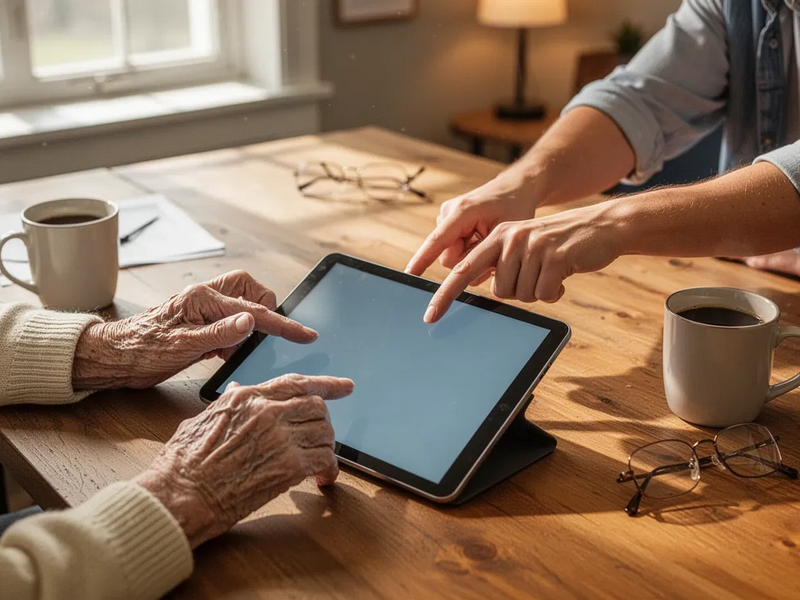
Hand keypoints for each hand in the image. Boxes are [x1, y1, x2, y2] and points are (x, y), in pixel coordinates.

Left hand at [73, 270, 316, 388]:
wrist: (114, 358)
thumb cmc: (141, 350)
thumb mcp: (183, 346)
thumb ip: (220, 333)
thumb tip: (251, 322)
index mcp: (202, 298)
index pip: (253, 311)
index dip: (283, 324)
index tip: (306, 334)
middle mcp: (205, 296)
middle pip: (253, 292)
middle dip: (265, 311)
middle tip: (262, 338)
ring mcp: (204, 308)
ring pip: (243, 304)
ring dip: (250, 324)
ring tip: (238, 350)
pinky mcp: (201, 321)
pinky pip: (231, 320)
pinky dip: (237, 335)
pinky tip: (228, 353)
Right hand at [134, 374, 353, 547]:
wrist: (180, 496)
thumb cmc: (183, 464)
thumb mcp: (201, 421)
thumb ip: (227, 403)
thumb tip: (239, 389)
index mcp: (247, 398)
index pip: (295, 383)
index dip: (325, 384)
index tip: (344, 386)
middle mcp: (268, 411)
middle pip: (316, 406)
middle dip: (324, 421)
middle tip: (323, 436)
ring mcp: (281, 437)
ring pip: (325, 431)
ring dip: (325, 447)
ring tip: (317, 461)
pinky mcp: (289, 465)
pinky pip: (325, 459)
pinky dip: (329, 470)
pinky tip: (321, 479)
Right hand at [405, 173, 537, 276]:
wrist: (514, 188)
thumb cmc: (514, 207)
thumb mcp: (505, 233)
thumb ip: (484, 255)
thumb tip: (465, 276)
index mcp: (462, 212)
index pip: (438, 241)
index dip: (422, 259)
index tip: (409, 274)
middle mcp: (448, 213)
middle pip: (447, 257)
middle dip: (467, 260)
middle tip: (489, 248)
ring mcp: (446, 217)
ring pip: (451, 255)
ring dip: (469, 255)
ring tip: (486, 239)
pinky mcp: (448, 223)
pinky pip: (453, 249)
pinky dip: (468, 249)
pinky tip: (480, 237)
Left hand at [420, 202, 620, 322]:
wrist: (600, 227)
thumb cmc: (560, 243)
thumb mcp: (525, 246)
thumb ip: (502, 263)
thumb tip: (488, 294)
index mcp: (498, 236)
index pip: (463, 270)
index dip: (446, 295)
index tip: (430, 316)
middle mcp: (511, 238)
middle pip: (499, 291)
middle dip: (520, 291)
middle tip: (538, 273)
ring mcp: (532, 246)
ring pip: (522, 295)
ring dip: (539, 291)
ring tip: (552, 270)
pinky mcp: (554, 257)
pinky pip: (544, 295)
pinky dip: (554, 293)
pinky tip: (563, 276)